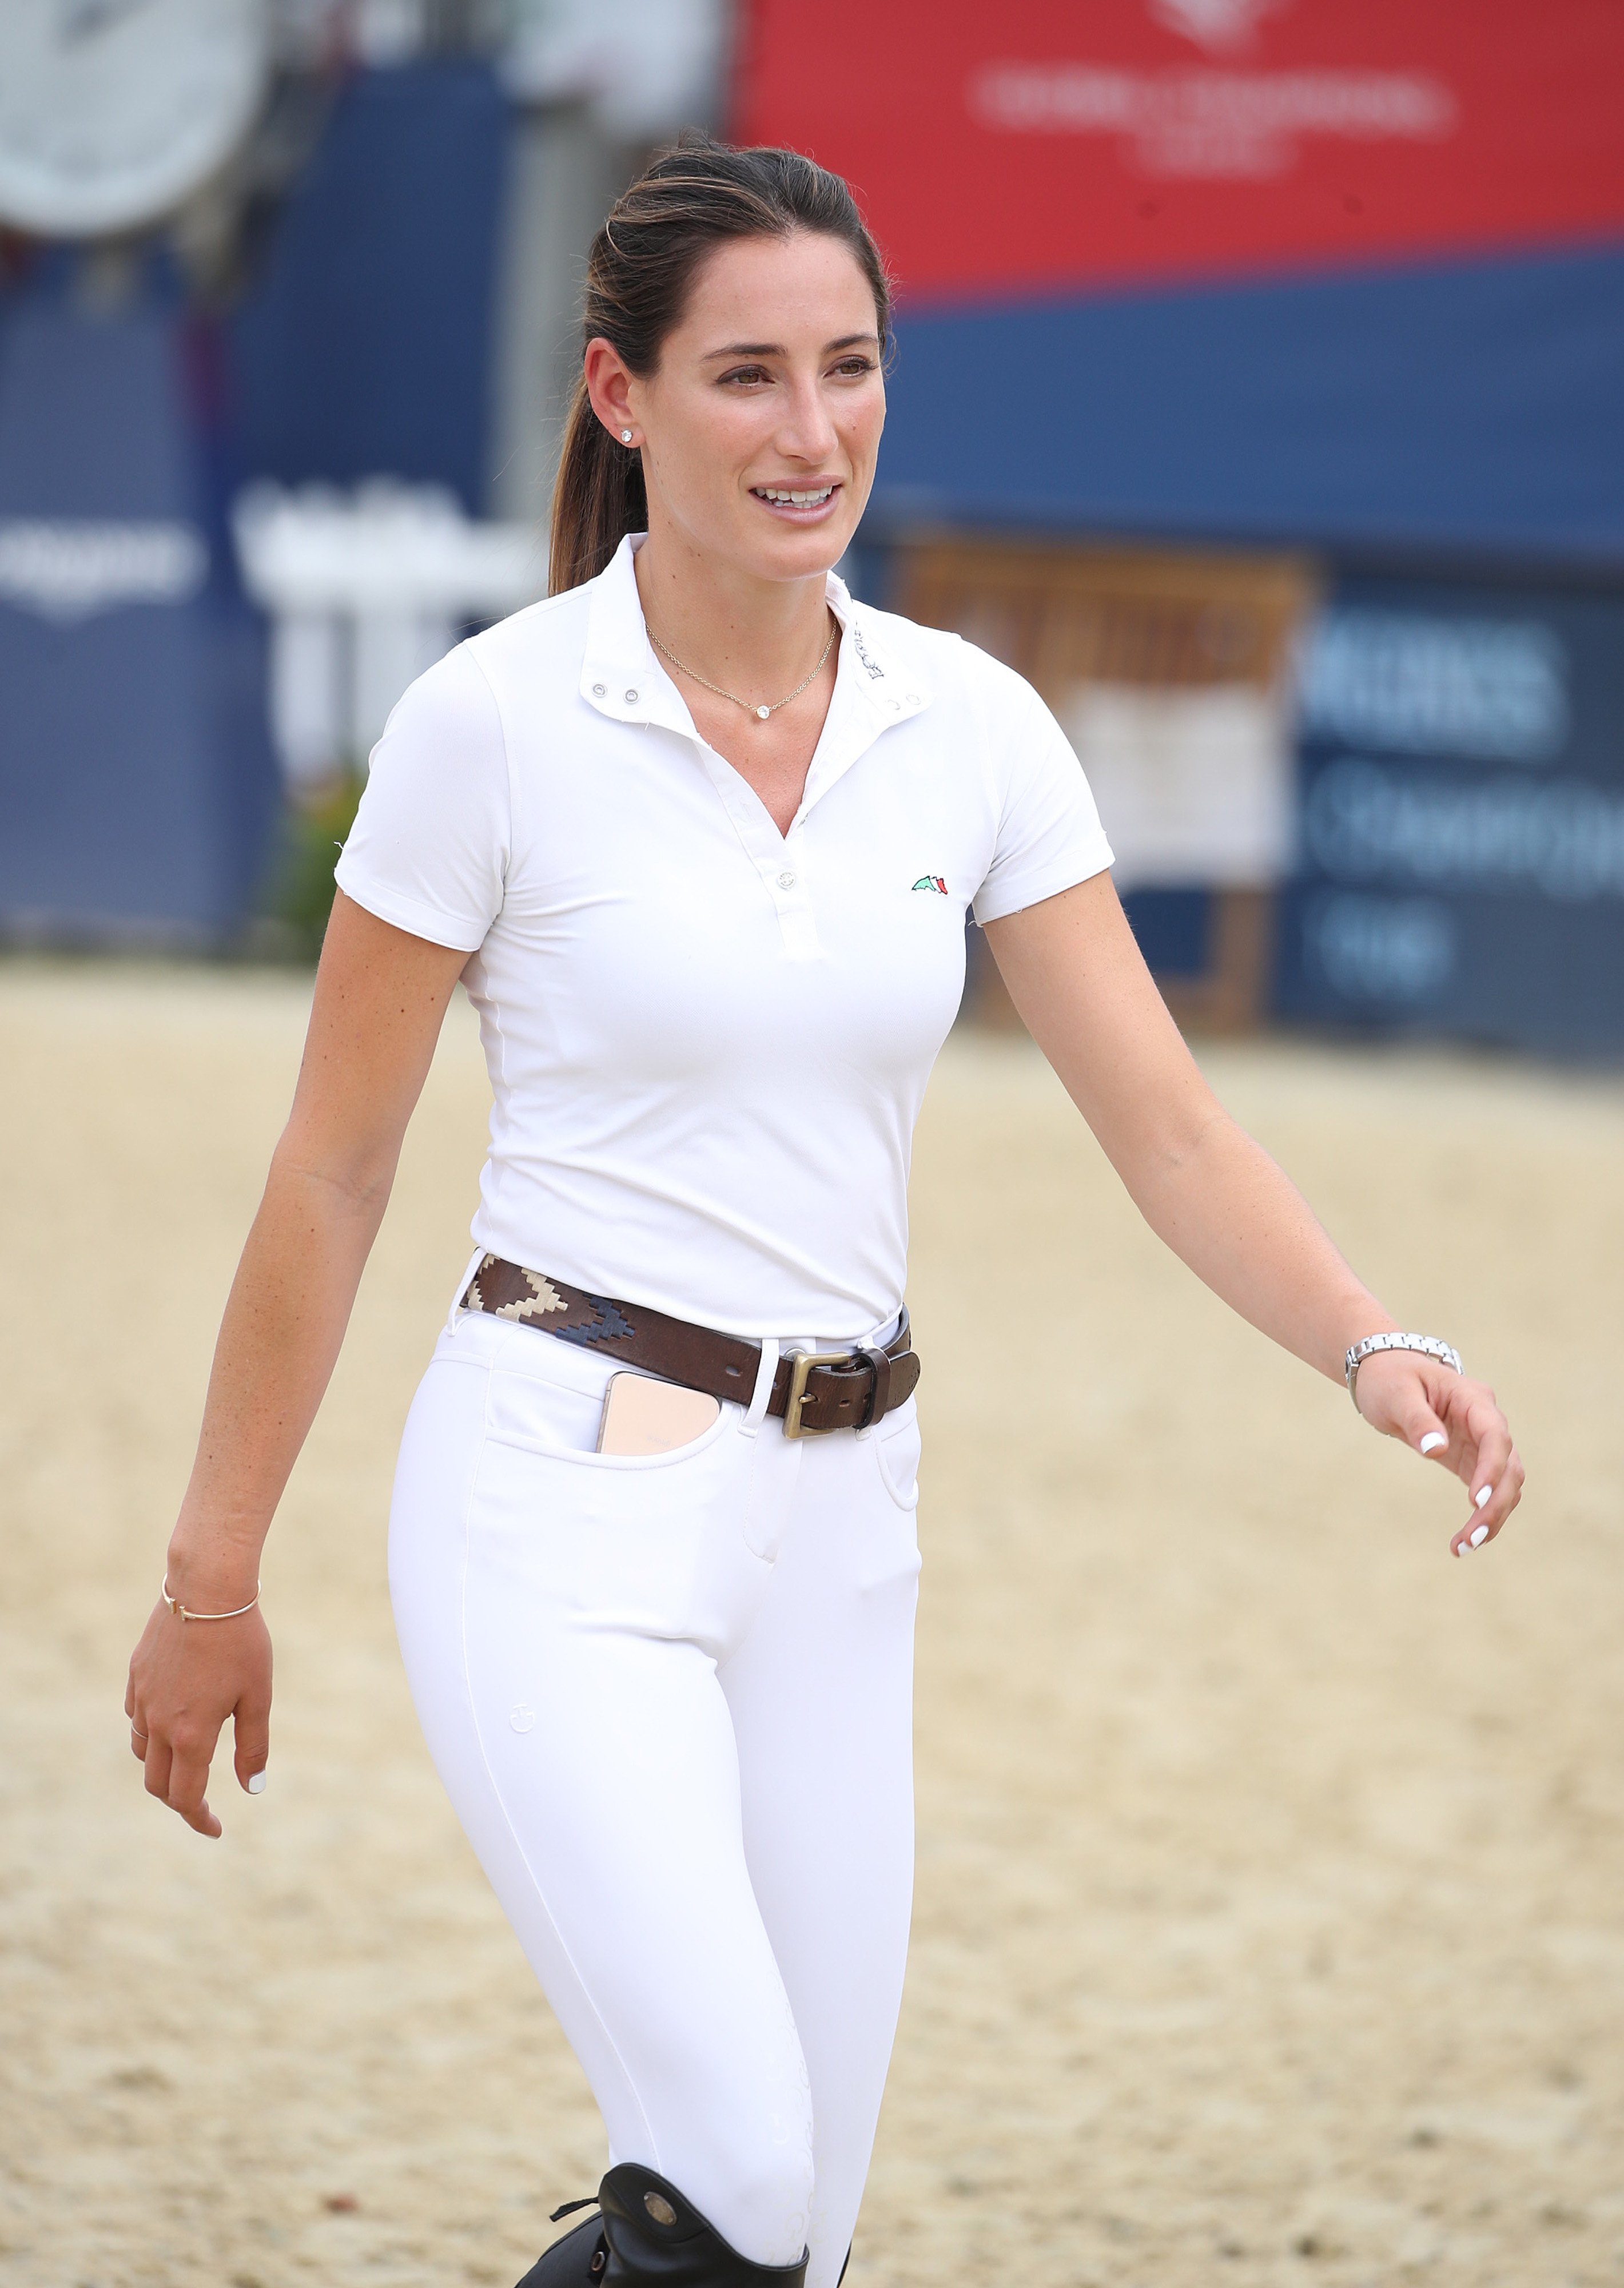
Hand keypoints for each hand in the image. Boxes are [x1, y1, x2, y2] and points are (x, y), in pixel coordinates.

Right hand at [124, 1587, 271, 1837]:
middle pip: (157, 1783)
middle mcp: (158, 1723)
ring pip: (142, 1751)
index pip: (185, 1798)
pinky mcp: (136, 1675)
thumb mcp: (258, 1696)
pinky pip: (136, 1717)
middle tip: (204, 1804)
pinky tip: (174, 1720)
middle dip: (179, 1800)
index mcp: (190, 1735)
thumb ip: (253, 1746)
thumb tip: (252, 1788)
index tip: (216, 1829)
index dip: (200, 1820)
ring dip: (162, 1766)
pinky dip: (151, 1731)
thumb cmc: (241, 1641)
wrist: (206, 1587)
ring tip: (191, 1761)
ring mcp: (142, 1698)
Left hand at [1353, 1350, 1524, 1557]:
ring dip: (1493, 1516)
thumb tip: (1435, 1449)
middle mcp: (1487, 1420)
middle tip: (1471, 1539)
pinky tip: (1466, 1539)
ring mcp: (1483, 1441)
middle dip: (1495, 1504)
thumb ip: (1417, 1420)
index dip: (1491, 1468)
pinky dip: (1483, 1513)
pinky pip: (1489, 1489)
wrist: (1387, 1374)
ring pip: (1506, 1483)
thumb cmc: (1390, 1379)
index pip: (1495, 1436)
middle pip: (1509, 1466)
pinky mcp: (1473, 1458)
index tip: (1476, 1500)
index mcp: (1473, 1398)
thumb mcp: (1396, 1394)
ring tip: (1463, 1547)